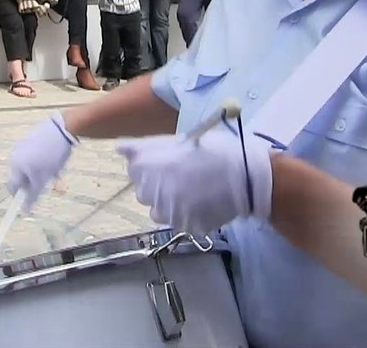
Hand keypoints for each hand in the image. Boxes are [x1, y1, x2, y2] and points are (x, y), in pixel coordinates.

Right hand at [8, 113, 78, 211]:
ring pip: (30, 166)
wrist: (62, 129)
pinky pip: (34, 155)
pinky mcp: (32, 138)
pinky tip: (55, 158)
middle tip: (49, 182)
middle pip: (22, 176)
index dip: (22, 195)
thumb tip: (24, 210)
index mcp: (15, 165)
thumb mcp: (42, 179)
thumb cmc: (51, 156)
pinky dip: (42, 161)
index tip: (32, 198)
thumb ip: (32, 195)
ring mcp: (23, 145)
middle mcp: (15, 155)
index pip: (12, 186)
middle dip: (34, 182)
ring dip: (40, 172)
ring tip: (55, 170)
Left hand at [116, 124, 273, 236]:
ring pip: (157, 209)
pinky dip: (185, 214)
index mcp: (146, 164)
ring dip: (168, 201)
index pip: (133, 165)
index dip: (150, 162)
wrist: (246, 176)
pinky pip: (176, 221)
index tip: (167, 160)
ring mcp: (166, 211)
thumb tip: (119, 149)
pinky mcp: (182, 226)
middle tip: (181, 176)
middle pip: (143, 190)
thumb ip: (146, 148)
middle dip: (156, 183)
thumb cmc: (215, 150)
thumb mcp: (179, 140)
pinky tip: (202, 203)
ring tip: (192, 191)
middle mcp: (149, 190)